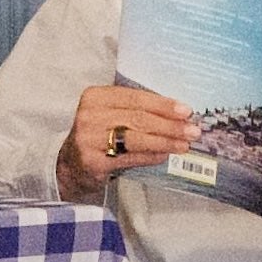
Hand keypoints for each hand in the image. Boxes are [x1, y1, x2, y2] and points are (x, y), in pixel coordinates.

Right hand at [60, 83, 202, 198]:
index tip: (186, 111)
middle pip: (139, 118)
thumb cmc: (97, 134)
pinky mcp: (92, 161)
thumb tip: (177, 115)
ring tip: (184, 144)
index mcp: (95, 96)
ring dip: (165, 141)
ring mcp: (89, 139)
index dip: (163, 105)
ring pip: (136, 138)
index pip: (136, 98)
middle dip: (170, 125)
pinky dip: (150, 156)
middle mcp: (90, 115)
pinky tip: (165, 155)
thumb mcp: (110, 114)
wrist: (68, 164)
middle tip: (192, 130)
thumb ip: (136, 110)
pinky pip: (130, 157)